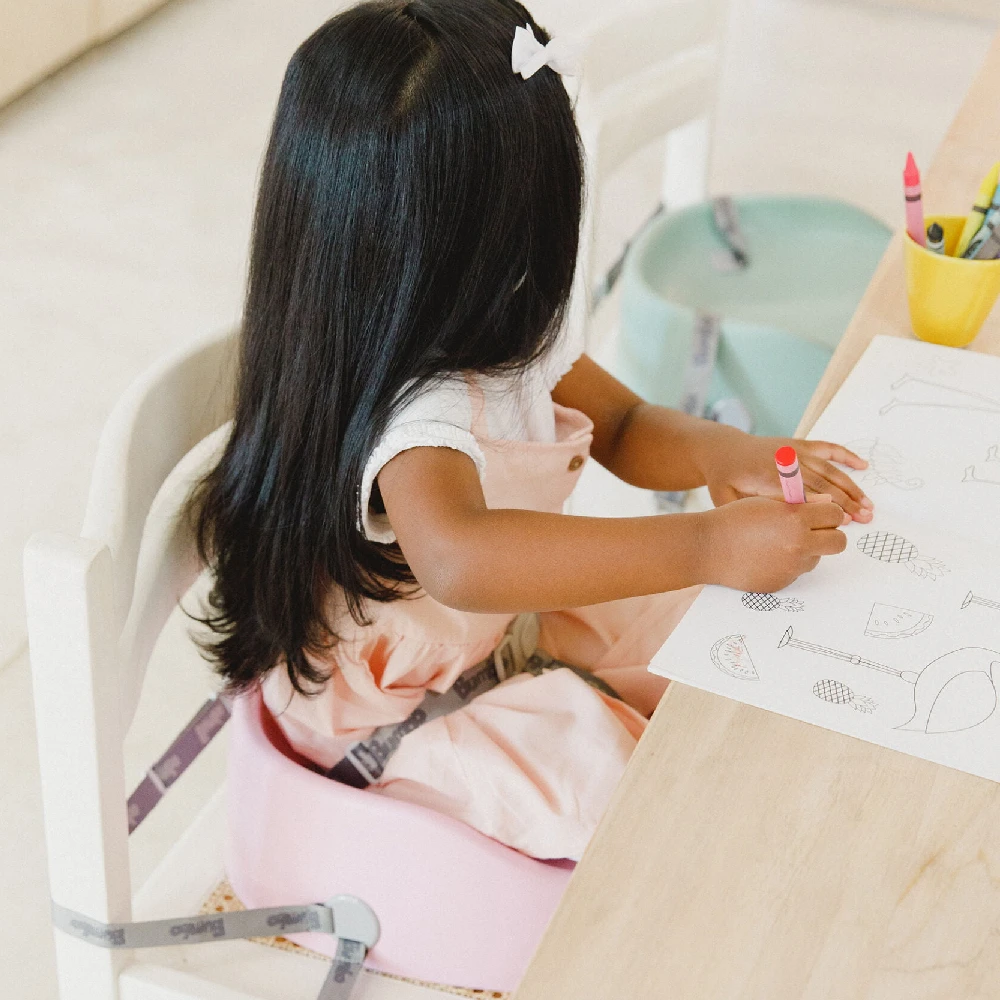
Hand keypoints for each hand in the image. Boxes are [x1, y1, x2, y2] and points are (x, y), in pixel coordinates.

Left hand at [701, 429, 873, 522]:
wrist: (723, 449)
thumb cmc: (725, 480)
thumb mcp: (724, 499)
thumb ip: (746, 511)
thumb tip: (770, 528)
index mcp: (766, 476)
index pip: (800, 493)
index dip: (823, 506)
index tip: (843, 520)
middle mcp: (785, 461)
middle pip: (821, 482)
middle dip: (845, 501)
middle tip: (865, 518)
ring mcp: (794, 450)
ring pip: (829, 469)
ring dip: (850, 486)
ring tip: (868, 505)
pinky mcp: (799, 444)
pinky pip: (827, 448)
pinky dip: (846, 456)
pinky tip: (863, 466)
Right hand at [702, 496, 847, 591]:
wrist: (707, 547)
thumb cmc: (733, 520)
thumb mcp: (767, 502)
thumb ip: (799, 503)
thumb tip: (826, 505)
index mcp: (795, 519)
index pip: (835, 515)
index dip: (829, 513)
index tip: (820, 514)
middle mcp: (798, 544)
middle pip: (838, 542)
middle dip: (831, 535)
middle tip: (814, 531)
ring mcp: (791, 567)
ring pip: (816, 558)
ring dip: (806, 550)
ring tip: (777, 543)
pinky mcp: (782, 583)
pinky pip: (796, 572)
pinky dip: (787, 564)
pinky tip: (765, 556)